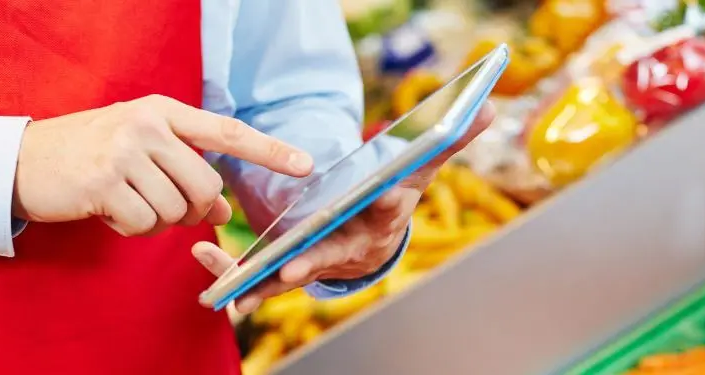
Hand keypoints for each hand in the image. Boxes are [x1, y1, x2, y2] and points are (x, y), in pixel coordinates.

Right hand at [12, 95, 313, 235]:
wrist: (23, 160)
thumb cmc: (91, 154)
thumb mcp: (142, 151)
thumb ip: (186, 171)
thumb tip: (225, 210)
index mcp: (162, 112)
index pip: (227, 132)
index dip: (269, 150)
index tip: (305, 165)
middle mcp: (147, 126)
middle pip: (206, 187)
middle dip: (194, 210)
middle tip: (166, 207)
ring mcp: (124, 152)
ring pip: (177, 211)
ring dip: (160, 222)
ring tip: (130, 204)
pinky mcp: (104, 183)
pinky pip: (145, 225)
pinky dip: (135, 230)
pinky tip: (112, 213)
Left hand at [194, 101, 496, 311]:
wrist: (371, 241)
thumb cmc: (392, 197)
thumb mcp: (419, 168)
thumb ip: (447, 140)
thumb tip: (490, 106)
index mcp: (381, 219)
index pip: (388, 210)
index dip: (387, 204)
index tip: (384, 196)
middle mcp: (350, 248)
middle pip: (333, 254)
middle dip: (315, 260)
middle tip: (296, 264)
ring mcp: (320, 263)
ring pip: (290, 276)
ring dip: (263, 282)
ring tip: (237, 287)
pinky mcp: (291, 272)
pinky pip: (264, 281)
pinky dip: (240, 284)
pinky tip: (214, 280)